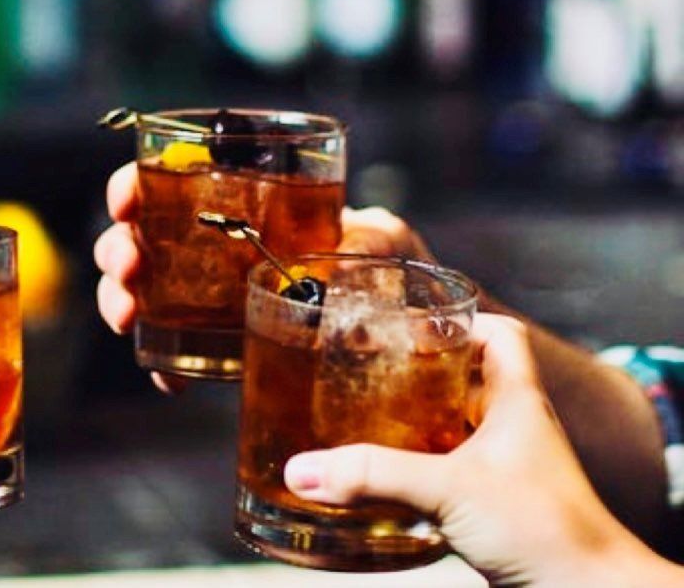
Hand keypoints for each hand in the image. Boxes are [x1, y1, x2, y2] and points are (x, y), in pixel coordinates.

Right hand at [93, 165, 430, 391]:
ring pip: (140, 291)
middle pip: (140, 237)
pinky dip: (163, 364)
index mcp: (242, 204)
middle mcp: (215, 248)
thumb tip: (343, 263)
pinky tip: (169, 378)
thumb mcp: (383, 238)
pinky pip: (175, 354)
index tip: (128, 200)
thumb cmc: (389, 264)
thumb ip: (371, 239)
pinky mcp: (221, 348)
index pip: (170, 183)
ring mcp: (211, 299)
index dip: (135, 185)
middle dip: (118, 248)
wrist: (404, 323)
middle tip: (129, 266)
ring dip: (119, 298)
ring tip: (128, 315)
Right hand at [283, 314, 682, 586]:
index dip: (458, 322)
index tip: (412, 325)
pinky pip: (456, 472)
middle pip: (470, 378)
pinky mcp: (498, 503)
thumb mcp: (448, 488)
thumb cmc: (546, 528)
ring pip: (460, 427)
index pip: (499, 334)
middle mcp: (515, 427)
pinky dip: (425, 469)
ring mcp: (509, 467)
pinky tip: (392, 480)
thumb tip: (305, 469)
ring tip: (372, 419)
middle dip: (423, 373)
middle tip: (376, 371)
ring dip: (421, 422)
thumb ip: (374, 476)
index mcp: (516, 400)